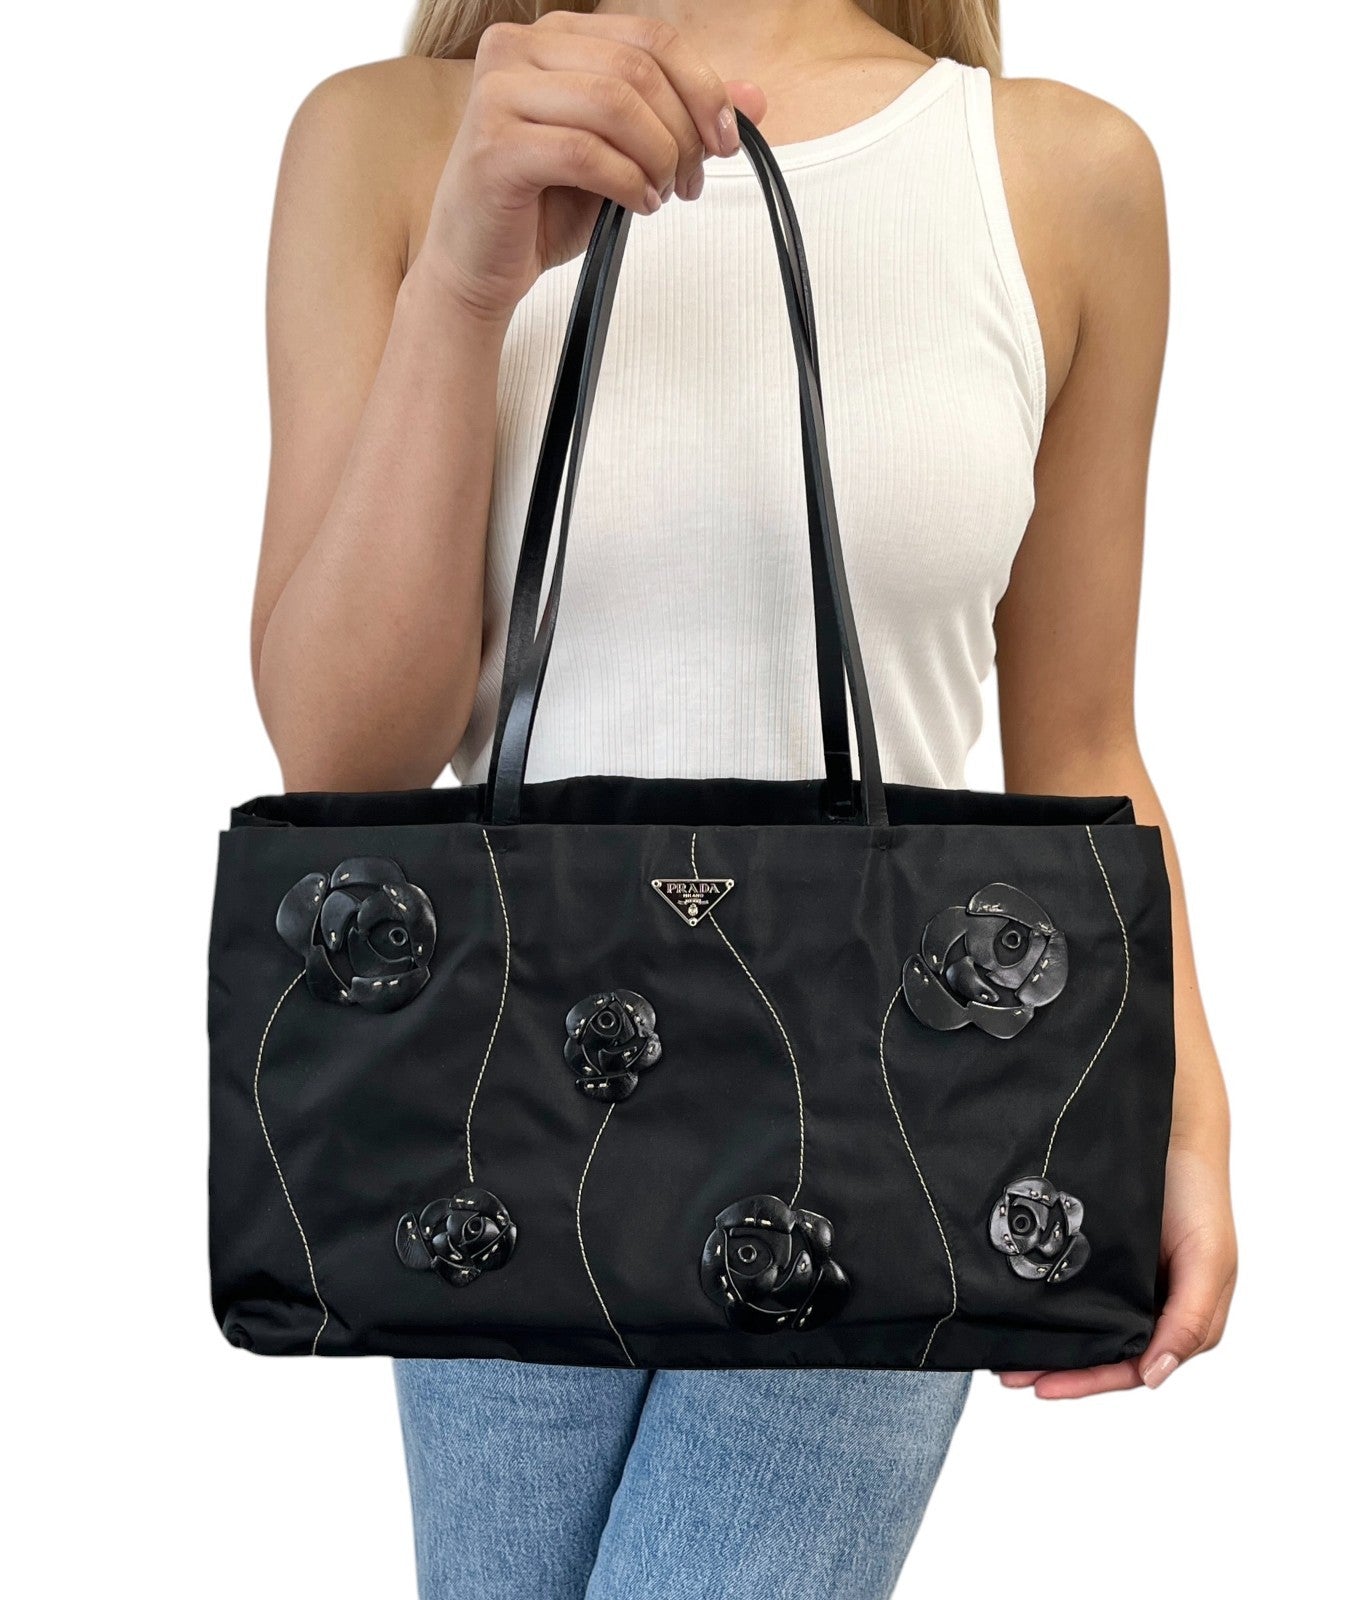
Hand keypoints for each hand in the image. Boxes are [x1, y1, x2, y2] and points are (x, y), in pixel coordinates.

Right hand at [413, 11, 766, 322]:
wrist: (477, 264)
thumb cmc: (544, 208)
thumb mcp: (626, 156)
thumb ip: (682, 119)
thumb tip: (755, 98)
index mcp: (553, 37)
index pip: (650, 37)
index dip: (703, 87)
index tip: (726, 141)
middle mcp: (518, 49)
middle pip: (637, 69)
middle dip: (682, 131)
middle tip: (690, 183)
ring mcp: (498, 93)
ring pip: (615, 104)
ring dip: (657, 158)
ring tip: (660, 197)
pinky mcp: (493, 146)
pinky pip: (586, 152)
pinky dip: (627, 183)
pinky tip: (637, 207)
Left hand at [997, 1131, 1236, 1397]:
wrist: (1173, 1130)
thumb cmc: (1199, 1197)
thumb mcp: (1209, 1262)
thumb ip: (1190, 1320)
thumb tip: (1155, 1376)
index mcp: (1181, 1317)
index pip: (1131, 1367)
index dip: (1088, 1381)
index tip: (1044, 1386)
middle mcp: (1150, 1303)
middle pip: (1101, 1352)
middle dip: (1059, 1368)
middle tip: (1011, 1375)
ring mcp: (1123, 1278)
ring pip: (1084, 1325)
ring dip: (1049, 1343)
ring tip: (1007, 1355)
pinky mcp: (1099, 1251)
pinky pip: (1071, 1287)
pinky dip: (1047, 1305)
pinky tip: (1020, 1310)